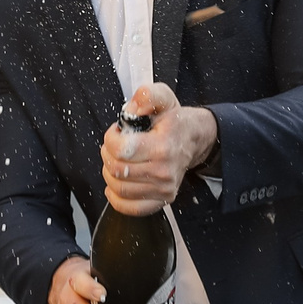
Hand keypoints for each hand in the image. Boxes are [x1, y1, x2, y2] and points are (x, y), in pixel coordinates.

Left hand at [101, 82, 217, 215]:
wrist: (193, 140)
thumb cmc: (174, 121)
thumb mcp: (162, 98)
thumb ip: (146, 95)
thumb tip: (132, 108)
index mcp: (163, 146)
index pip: (121, 150)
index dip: (110, 139)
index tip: (116, 132)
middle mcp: (164, 171)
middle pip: (117, 170)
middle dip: (108, 154)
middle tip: (115, 146)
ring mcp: (164, 188)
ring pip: (119, 189)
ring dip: (110, 174)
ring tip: (118, 161)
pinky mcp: (162, 200)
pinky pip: (130, 208)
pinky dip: (117, 198)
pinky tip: (117, 184)